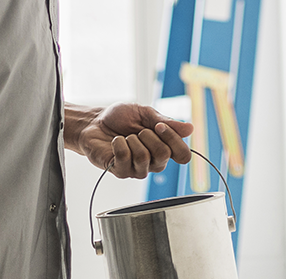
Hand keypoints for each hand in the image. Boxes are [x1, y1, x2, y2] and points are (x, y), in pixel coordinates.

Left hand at [66, 102, 193, 178]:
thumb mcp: (145, 114)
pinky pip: (125, 158)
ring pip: (144, 158)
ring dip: (132, 140)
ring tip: (125, 136)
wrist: (95, 122)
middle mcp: (153, 162)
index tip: (159, 125)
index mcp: (164, 147)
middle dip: (150, 136)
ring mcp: (137, 169)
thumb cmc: (121, 117)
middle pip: (164, 155)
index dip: (174, 140)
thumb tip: (190, 129)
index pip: (183, 155)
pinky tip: (115, 142)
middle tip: (139, 130)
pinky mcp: (120, 171)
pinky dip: (118, 143)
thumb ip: (166, 122)